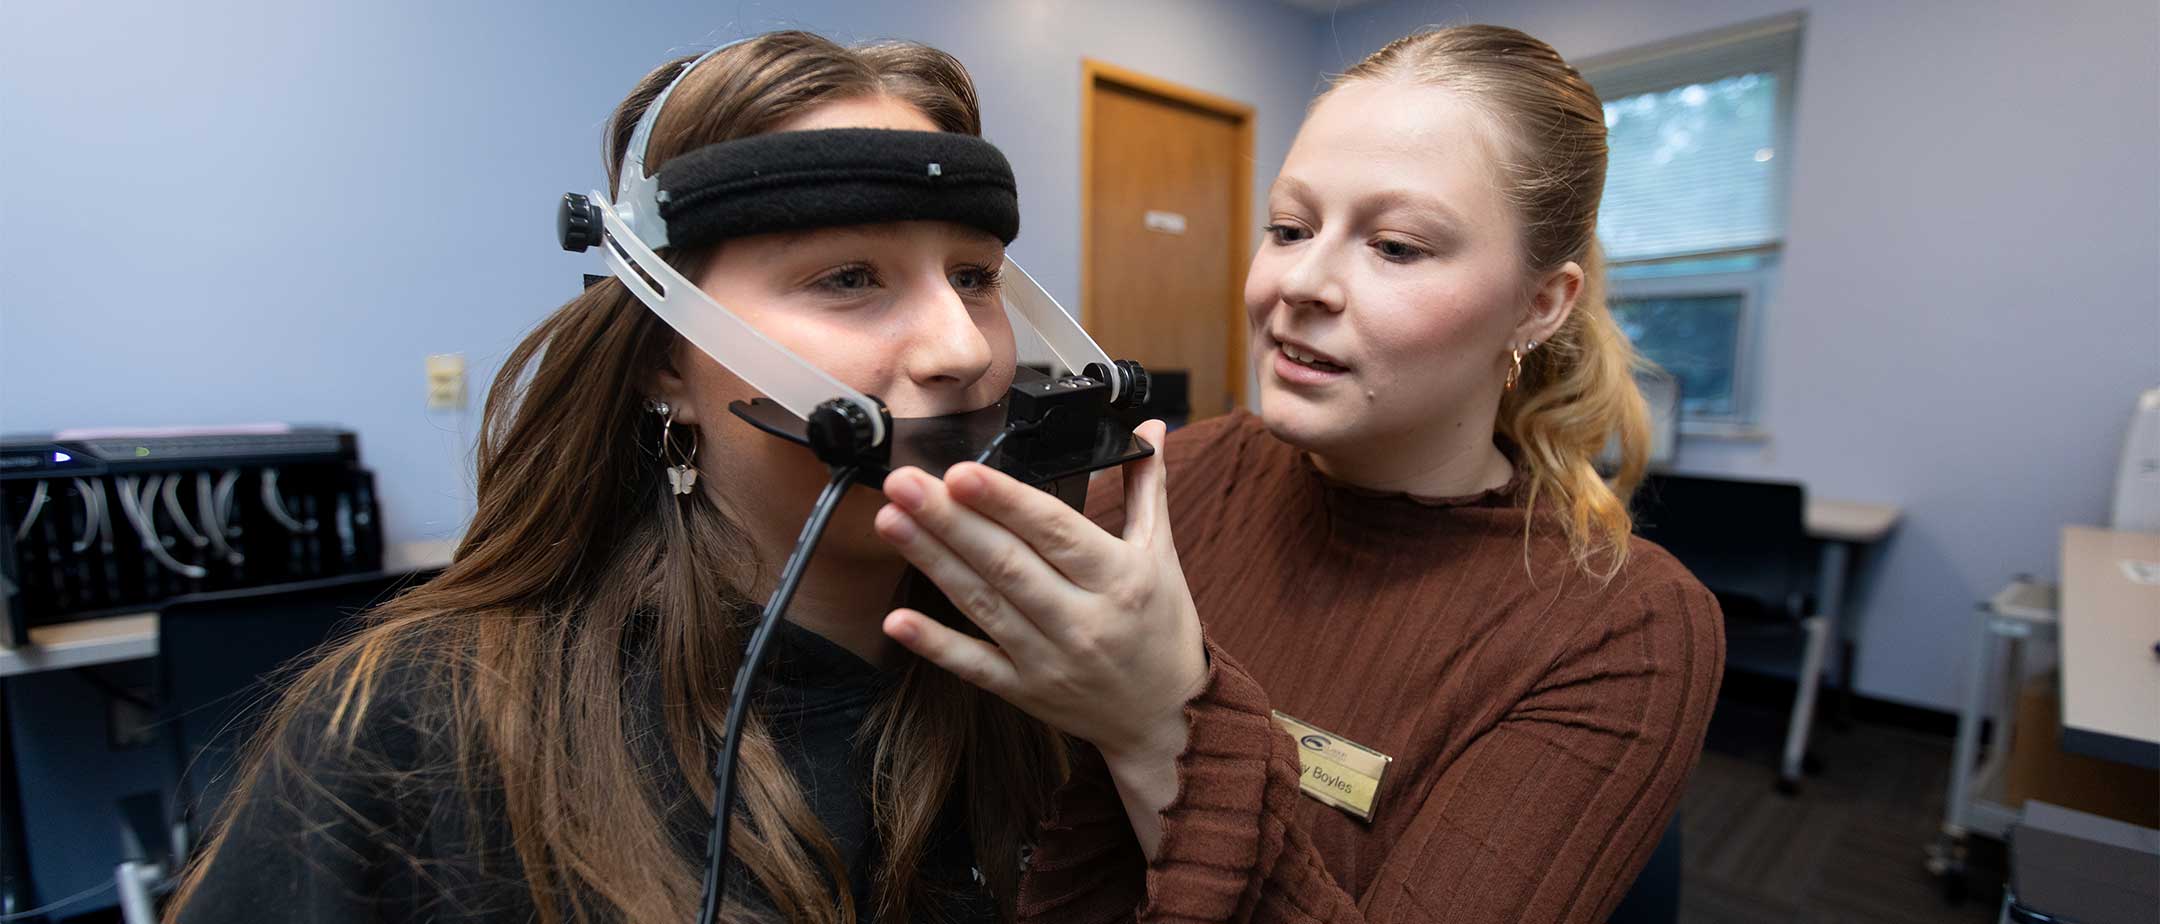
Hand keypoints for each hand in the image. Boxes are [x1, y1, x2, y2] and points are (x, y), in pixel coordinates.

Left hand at [873, 420, 1206, 766]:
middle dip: (950, 520)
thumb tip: (1151, 427)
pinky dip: (935, 644)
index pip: (1054, 531)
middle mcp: (1082, 620)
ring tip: (891, 520)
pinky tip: (896, 619)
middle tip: (904, 483)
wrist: (1167, 716)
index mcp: (1118, 578)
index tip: (962, 472)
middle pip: (1006, 563)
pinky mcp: (1024, 691)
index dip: (1005, 501)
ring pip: (982, 604)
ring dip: (932, 561)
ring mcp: (1049, 660)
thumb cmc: (1161, 627)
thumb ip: (1148, 488)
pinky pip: (974, 666)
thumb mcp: (1162, 555)